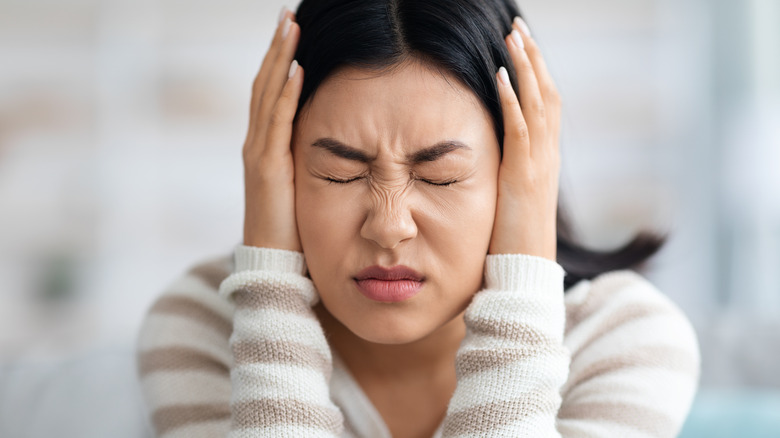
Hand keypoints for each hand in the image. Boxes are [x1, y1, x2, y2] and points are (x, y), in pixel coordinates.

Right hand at [242, 9, 303, 251]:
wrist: (275, 265)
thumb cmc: (295, 228)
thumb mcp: (305, 185)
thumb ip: (312, 160)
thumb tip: (340, 140)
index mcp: (267, 146)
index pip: (272, 93)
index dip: (281, 60)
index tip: (294, 32)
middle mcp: (257, 143)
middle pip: (265, 84)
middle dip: (277, 48)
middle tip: (288, 16)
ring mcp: (258, 154)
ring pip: (267, 95)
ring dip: (279, 59)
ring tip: (290, 27)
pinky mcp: (266, 168)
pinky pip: (276, 123)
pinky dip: (284, 94)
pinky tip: (296, 69)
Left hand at [488, 17, 560, 260]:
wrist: (525, 272)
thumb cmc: (513, 240)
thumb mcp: (512, 198)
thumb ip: (508, 172)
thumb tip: (493, 158)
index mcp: (544, 158)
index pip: (545, 105)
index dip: (536, 73)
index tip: (522, 46)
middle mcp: (548, 155)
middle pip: (547, 94)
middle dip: (534, 57)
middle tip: (518, 27)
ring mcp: (539, 164)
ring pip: (538, 104)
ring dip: (525, 67)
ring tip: (512, 37)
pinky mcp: (523, 176)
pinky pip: (520, 129)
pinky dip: (512, 99)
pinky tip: (501, 75)